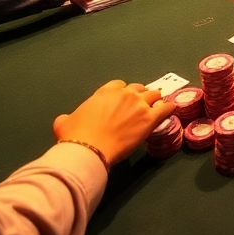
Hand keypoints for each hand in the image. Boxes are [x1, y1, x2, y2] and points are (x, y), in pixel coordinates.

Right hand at [53, 80, 174, 164]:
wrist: (88, 148)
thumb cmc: (75, 136)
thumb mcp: (64, 122)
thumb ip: (67, 118)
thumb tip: (63, 121)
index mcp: (106, 91)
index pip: (120, 85)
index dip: (123, 94)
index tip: (123, 103)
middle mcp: (125, 94)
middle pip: (139, 89)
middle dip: (140, 96)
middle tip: (139, 108)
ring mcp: (139, 105)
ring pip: (154, 96)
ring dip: (154, 102)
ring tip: (155, 109)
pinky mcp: (149, 119)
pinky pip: (166, 108)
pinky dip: (169, 108)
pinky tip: (170, 111)